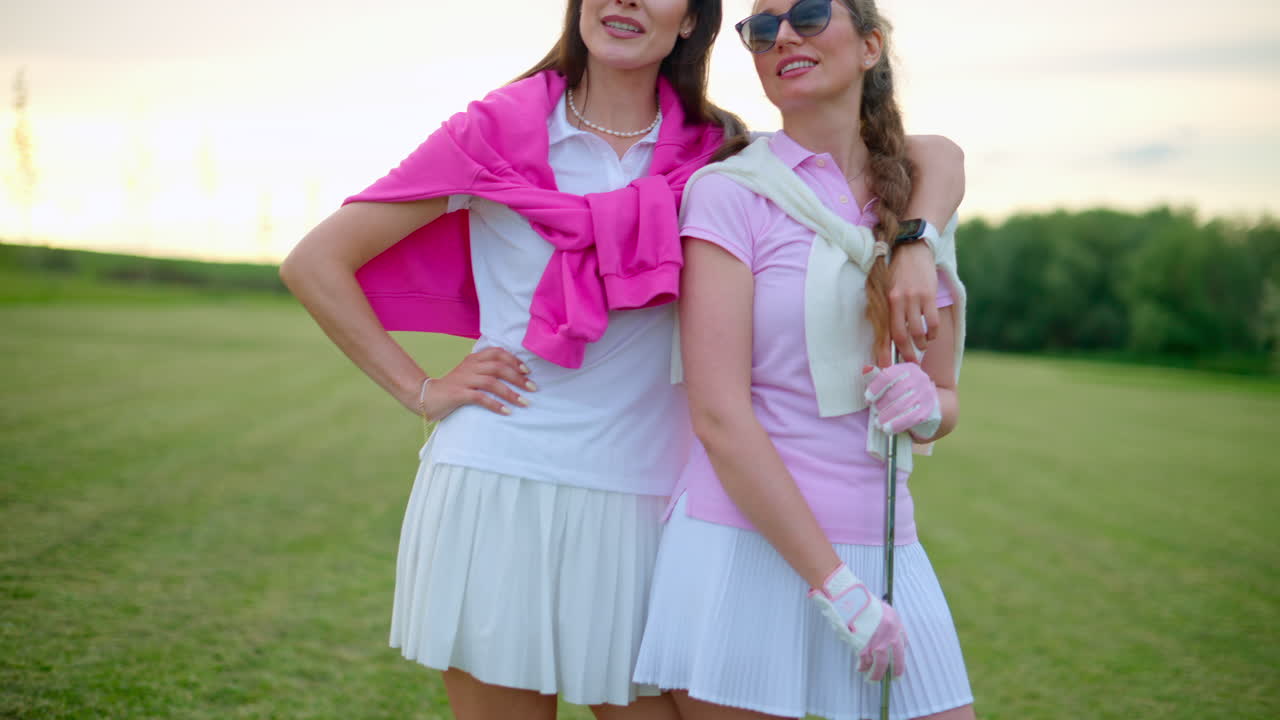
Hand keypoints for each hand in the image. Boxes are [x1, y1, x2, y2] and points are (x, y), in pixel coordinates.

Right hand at [416, 347, 534, 420]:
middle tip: (533, 388)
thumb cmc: (452, 387)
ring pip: (492, 382)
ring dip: (511, 393)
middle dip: (518, 378)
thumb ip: (486, 370)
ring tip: (524, 402)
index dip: (514, 360)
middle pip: (498, 367)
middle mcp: (470, 366)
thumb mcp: (469, 373)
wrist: (425, 396)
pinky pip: (480, 397)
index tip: (527, 371)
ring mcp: (464, 379)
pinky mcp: (458, 394)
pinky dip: (495, 405)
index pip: (497, 352)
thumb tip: (513, 374)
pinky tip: (506, 412)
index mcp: (473, 359)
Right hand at [809, 564, 906, 681]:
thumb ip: (889, 623)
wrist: (850, 598)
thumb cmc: (863, 602)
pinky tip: (861, 668)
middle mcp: (889, 635)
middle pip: (897, 659)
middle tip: (894, 677)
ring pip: (880, 664)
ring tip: (872, 678)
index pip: (904, 644)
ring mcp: (877, 642)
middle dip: (896, 670)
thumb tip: (891, 638)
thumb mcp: (883, 609)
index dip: (901, 654)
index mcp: (895, 624)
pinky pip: (865, 661)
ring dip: (876, 673)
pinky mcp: (864, 646)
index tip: (897, 660)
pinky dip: (863, 666)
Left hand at [863, 363, 941, 439]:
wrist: (930, 402)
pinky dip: (896, 424)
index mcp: (908, 369)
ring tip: (878, 422)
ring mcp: (925, 395)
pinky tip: (887, 429)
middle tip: (873, 412)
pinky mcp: (927, 410)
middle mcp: (919, 379)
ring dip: (886, 416)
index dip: (875, 388)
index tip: (868, 399)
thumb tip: (866, 369)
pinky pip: (910, 418)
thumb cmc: (905, 390)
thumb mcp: (894, 380)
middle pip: (894, 393)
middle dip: (880, 405)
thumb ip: (878, 376)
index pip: (888, 376)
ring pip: (901, 407)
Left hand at [884, 242, 937, 365]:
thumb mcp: (887, 289)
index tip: (885, 367)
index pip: (884, 332)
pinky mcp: (927, 295)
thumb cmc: (898, 272)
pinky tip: (931, 335)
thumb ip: (888, 309)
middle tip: (911, 363)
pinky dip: (932, 333)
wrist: (912, 248)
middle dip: (906, 353)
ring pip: (917, 331)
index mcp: (885, 302)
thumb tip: (887, 334)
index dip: (884, 351)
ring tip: (922, 347)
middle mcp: (897, 301)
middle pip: (901, 336)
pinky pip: (931, 321)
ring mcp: (913, 298)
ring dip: (921, 344)